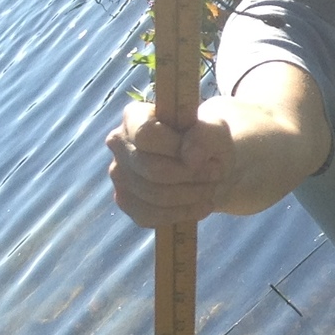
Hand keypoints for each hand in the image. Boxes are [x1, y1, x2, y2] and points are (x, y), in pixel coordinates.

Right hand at [105, 99, 235, 228]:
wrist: (206, 166)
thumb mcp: (216, 130)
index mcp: (134, 117)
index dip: (178, 149)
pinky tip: (200, 205)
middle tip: (215, 174)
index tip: (204, 155)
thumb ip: (205, 135)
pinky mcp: (126, 201)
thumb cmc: (207, 143)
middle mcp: (118, 144)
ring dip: (192, 196)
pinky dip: (182, 213)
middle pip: (153, 170)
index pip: (147, 136)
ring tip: (211, 188)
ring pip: (154, 196)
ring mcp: (119, 174)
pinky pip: (151, 216)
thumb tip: (190, 157)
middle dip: (191, 177)